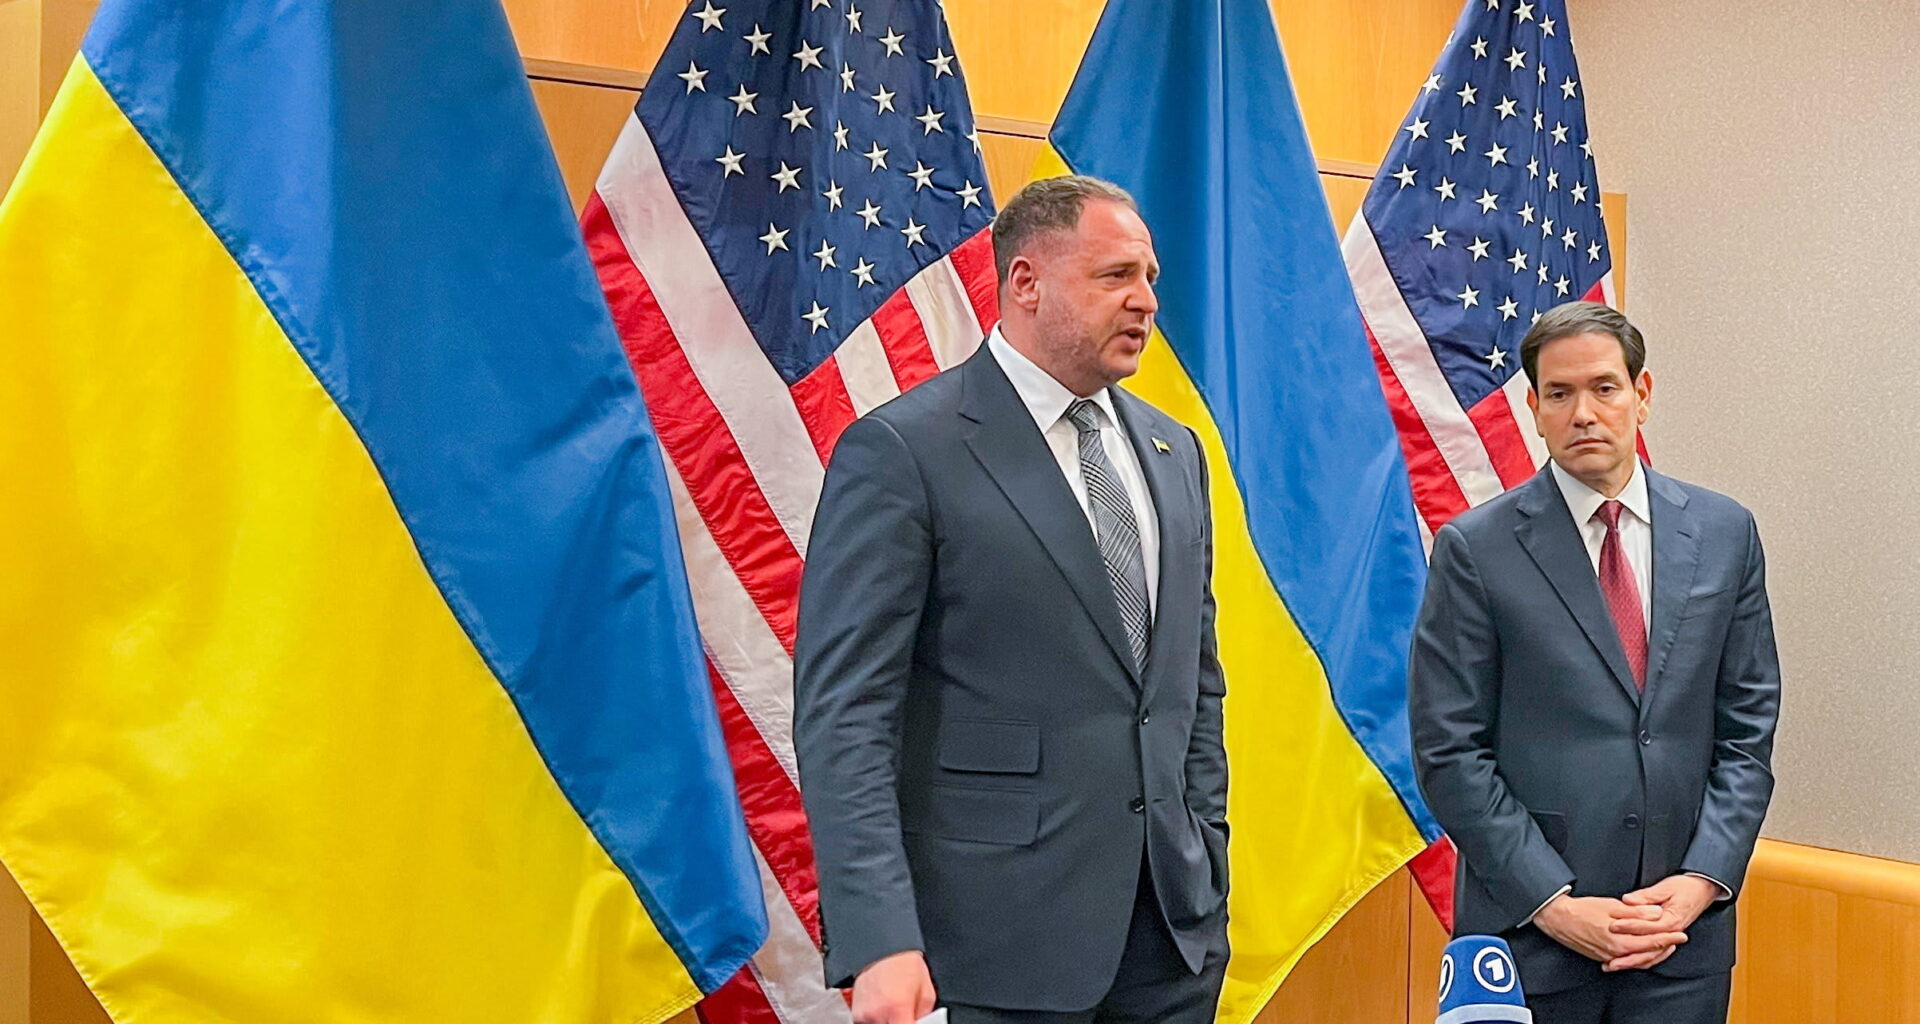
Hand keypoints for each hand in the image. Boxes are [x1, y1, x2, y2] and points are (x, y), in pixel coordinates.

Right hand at [850, 950, 936, 1023]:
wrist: (883, 949)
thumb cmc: (905, 966)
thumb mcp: (926, 994)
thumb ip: (923, 1018)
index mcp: (897, 1009)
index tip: (912, 1022)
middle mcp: (877, 1015)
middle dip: (900, 1023)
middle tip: (906, 1016)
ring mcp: (864, 1016)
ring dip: (888, 1022)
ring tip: (893, 1011)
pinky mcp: (856, 1015)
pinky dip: (878, 1021)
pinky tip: (884, 1009)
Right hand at [1534, 894, 1686, 967]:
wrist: (1558, 919)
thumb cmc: (1582, 910)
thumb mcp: (1612, 906)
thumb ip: (1637, 913)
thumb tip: (1656, 914)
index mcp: (1621, 941)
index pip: (1653, 941)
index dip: (1670, 937)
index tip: (1681, 933)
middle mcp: (1616, 953)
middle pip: (1649, 954)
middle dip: (1665, 946)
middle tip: (1678, 939)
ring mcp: (1609, 957)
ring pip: (1639, 960)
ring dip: (1654, 953)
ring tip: (1664, 945)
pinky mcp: (1602, 957)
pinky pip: (1627, 961)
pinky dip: (1639, 956)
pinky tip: (1642, 951)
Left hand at [1604, 875, 1719, 969]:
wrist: (1702, 891)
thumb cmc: (1684, 888)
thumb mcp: (1665, 887)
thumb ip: (1646, 896)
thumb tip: (1628, 900)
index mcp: (1671, 920)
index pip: (1647, 927)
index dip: (1629, 926)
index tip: (1612, 926)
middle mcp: (1672, 933)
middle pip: (1648, 948)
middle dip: (1628, 954)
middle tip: (1609, 956)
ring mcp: (1670, 938)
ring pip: (1651, 955)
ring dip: (1633, 961)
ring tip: (1614, 965)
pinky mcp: (1667, 938)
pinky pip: (1654, 954)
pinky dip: (1641, 959)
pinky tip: (1627, 962)